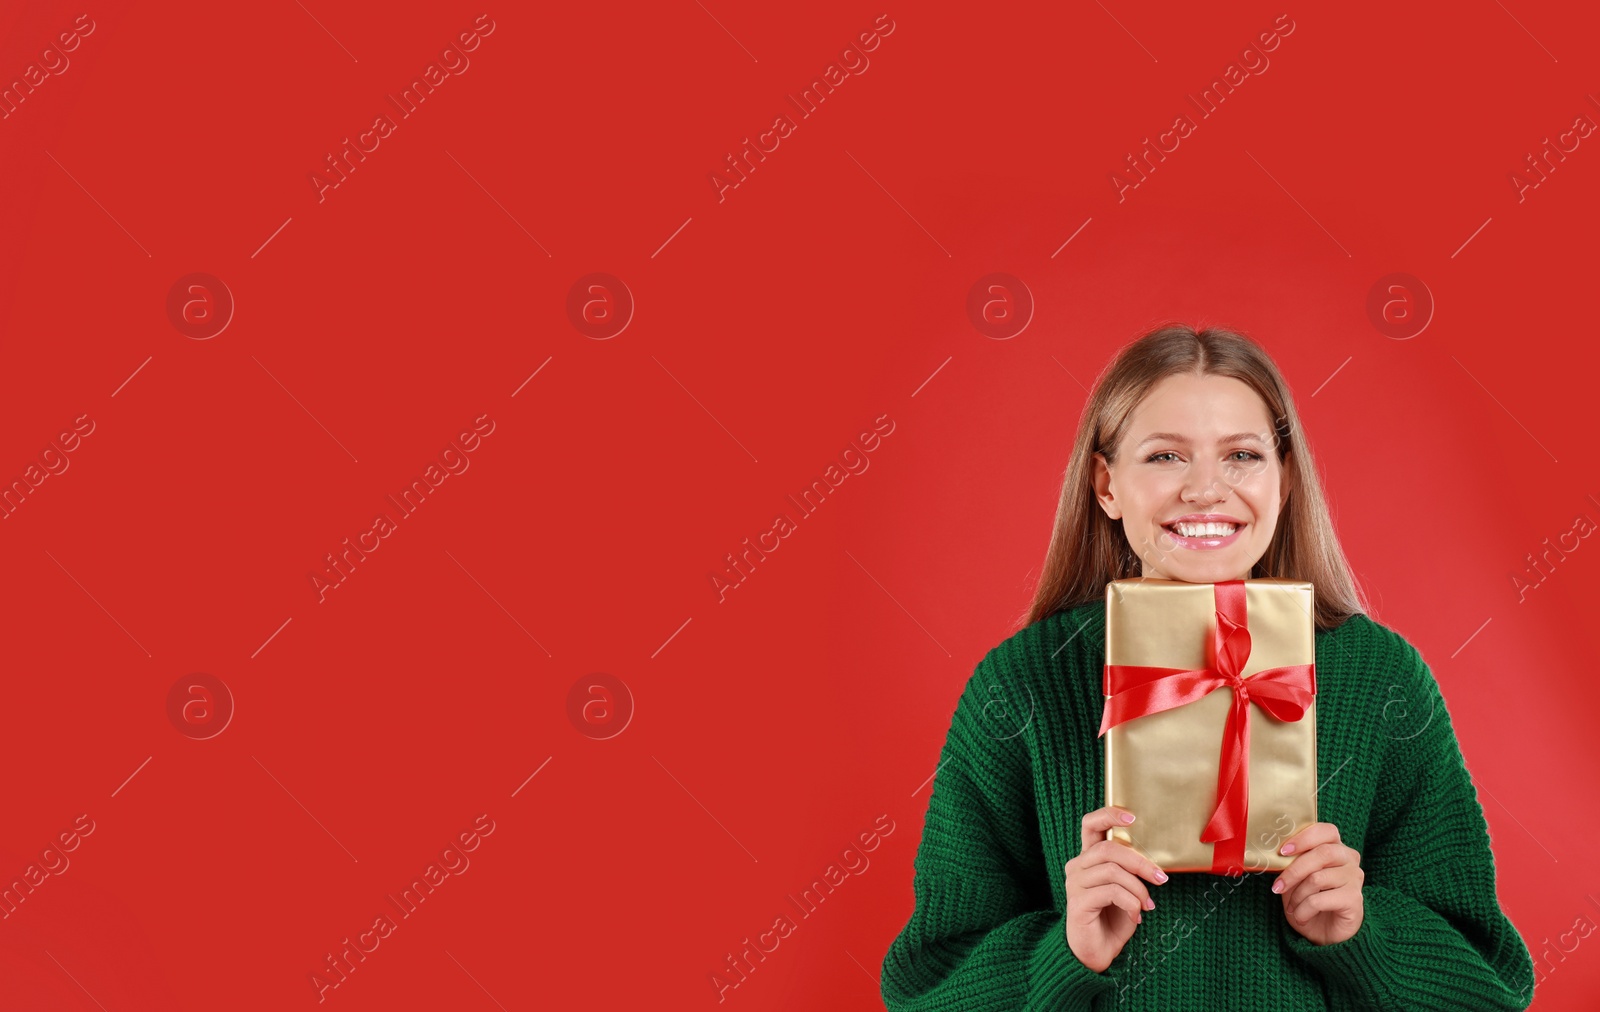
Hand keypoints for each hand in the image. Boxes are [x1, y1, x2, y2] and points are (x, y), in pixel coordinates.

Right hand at [1064, 806, 1167, 972]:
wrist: (1096, 952)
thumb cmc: (1112, 918)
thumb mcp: (1126, 889)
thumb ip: (1131, 871)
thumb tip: (1155, 863)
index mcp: (1089, 858)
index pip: (1091, 825)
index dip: (1109, 815)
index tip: (1133, 816)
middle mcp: (1077, 866)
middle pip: (1109, 849)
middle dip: (1140, 862)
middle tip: (1161, 878)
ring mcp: (1075, 884)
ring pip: (1113, 871)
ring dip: (1138, 888)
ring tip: (1147, 904)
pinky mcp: (1078, 902)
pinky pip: (1111, 892)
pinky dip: (1131, 902)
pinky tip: (1136, 915)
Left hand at [1271, 821, 1364, 944]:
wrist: (1327, 933)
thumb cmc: (1310, 899)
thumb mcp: (1296, 878)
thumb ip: (1291, 862)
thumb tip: (1274, 854)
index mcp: (1335, 847)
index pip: (1325, 831)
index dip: (1303, 838)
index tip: (1283, 851)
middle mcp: (1349, 859)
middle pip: (1322, 853)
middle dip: (1294, 871)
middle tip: (1277, 886)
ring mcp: (1355, 878)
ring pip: (1318, 878)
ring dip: (1297, 895)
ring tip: (1291, 908)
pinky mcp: (1355, 899)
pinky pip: (1320, 900)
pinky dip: (1304, 910)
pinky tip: (1301, 917)